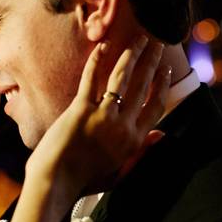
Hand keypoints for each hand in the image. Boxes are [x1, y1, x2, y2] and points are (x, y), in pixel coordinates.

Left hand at [26, 35, 171, 195]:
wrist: (55, 183)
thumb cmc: (84, 181)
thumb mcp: (120, 172)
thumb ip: (142, 152)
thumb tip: (162, 135)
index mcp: (134, 141)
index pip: (156, 106)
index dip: (163, 85)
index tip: (166, 71)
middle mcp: (123, 126)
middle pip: (143, 85)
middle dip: (152, 61)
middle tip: (157, 44)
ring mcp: (102, 116)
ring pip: (122, 77)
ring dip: (132, 54)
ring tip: (139, 39)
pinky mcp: (80, 109)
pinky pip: (92, 78)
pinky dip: (98, 60)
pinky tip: (104, 46)